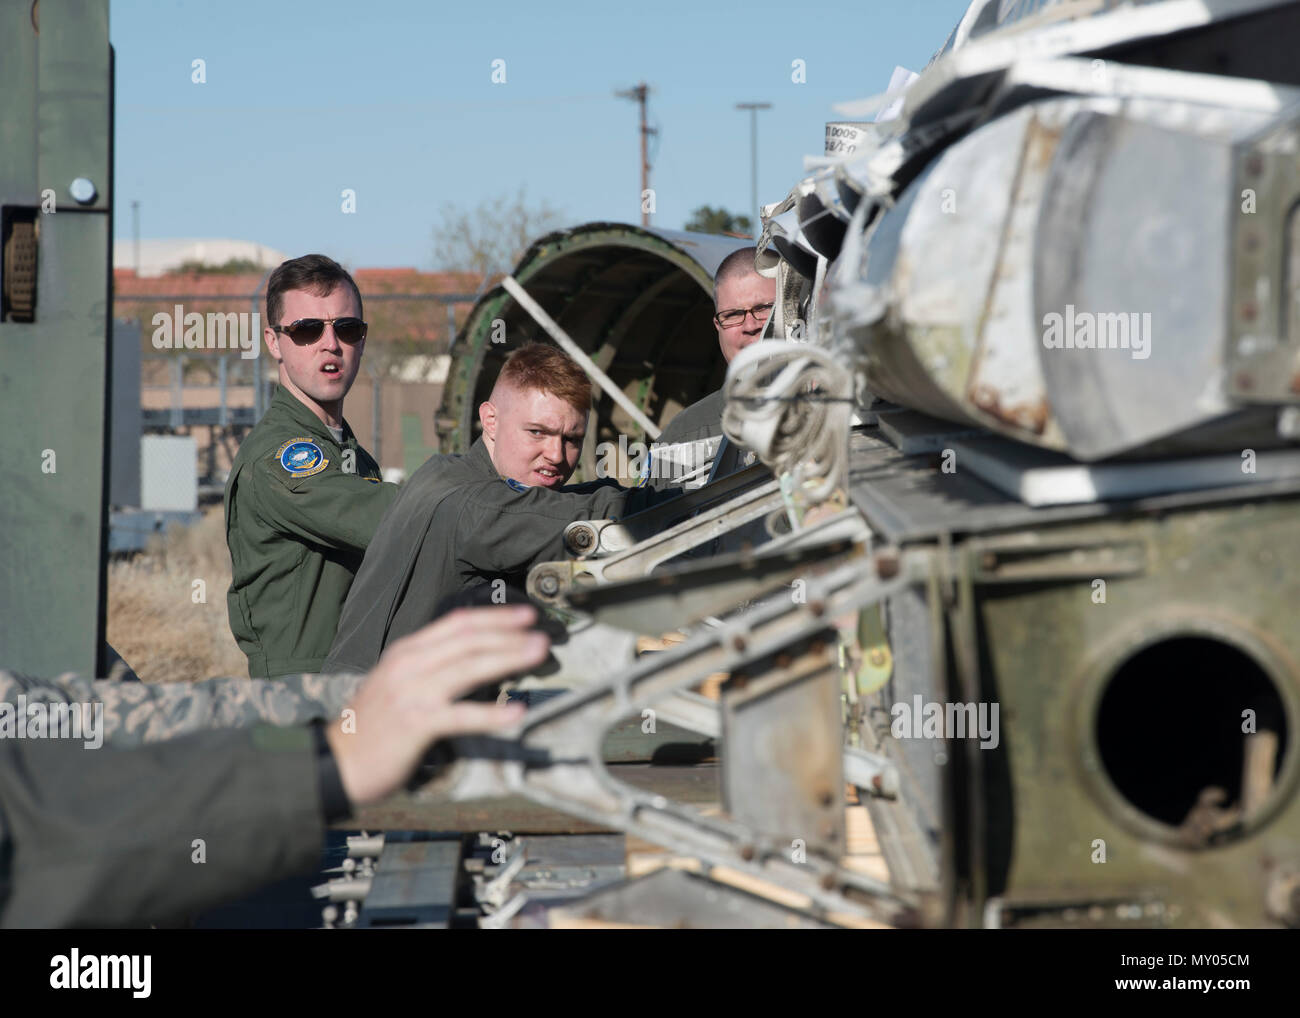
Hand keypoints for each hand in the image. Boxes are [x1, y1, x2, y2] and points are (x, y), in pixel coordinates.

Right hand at [325, 605, 546, 805]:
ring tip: (538, 655)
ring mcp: (412, 692)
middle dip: (509, 634)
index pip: (457, 624)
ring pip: (469, 668)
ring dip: (508, 658)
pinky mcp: (416, 723)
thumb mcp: (395, 681)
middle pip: (468, 640)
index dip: (494, 616)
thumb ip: (428, 665)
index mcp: (406, 651)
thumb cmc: (372, 725)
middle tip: (542, 634)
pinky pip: (461, 715)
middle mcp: (409, 665)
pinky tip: (517, 712)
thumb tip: (472, 656)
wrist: (336, 761)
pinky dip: (492, 714)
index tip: (525, 615)